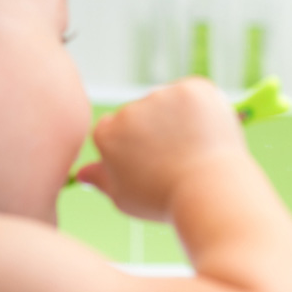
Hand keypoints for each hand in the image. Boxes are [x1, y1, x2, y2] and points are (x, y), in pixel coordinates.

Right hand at [77, 77, 248, 220]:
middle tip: (180, 159)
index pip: (116, 128)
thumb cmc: (166, 202)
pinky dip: (204, 109)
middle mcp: (128, 110)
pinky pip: (195, 93)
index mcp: (106, 134)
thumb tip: (83, 173)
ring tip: (196, 150)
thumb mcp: (125, 198)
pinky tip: (208, 135)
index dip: (139, 146)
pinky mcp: (192, 89)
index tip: (155, 162)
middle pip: (144, 113)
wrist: (209, 193)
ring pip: (171, 101)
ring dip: (182, 117)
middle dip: (160, 129)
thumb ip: (102, 180)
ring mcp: (161, 96)